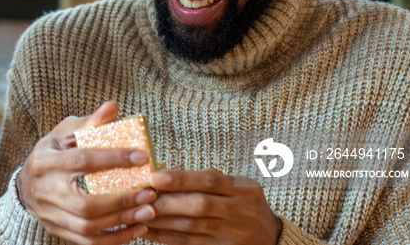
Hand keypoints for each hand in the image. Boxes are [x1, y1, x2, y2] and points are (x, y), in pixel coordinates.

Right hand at [17, 102, 158, 244]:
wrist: (25, 184)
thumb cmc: (52, 152)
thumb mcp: (65, 132)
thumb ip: (90, 123)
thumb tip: (113, 106)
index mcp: (45, 161)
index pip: (83, 161)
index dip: (113, 158)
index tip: (142, 157)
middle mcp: (45, 191)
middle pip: (85, 203)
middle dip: (121, 200)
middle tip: (149, 193)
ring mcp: (50, 215)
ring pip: (88, 226)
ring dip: (122, 221)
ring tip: (149, 212)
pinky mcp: (58, 231)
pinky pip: (88, 242)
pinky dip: (115, 239)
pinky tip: (137, 229)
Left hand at [141, 168, 280, 244]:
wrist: (270, 237)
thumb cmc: (244, 204)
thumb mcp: (237, 186)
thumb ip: (207, 179)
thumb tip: (167, 173)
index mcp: (244, 189)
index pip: (210, 180)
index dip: (181, 178)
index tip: (156, 176)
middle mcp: (241, 211)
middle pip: (200, 205)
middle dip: (168, 201)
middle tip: (142, 196)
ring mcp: (232, 234)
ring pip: (192, 227)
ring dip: (162, 221)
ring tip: (139, 213)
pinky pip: (189, 243)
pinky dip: (166, 237)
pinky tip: (148, 231)